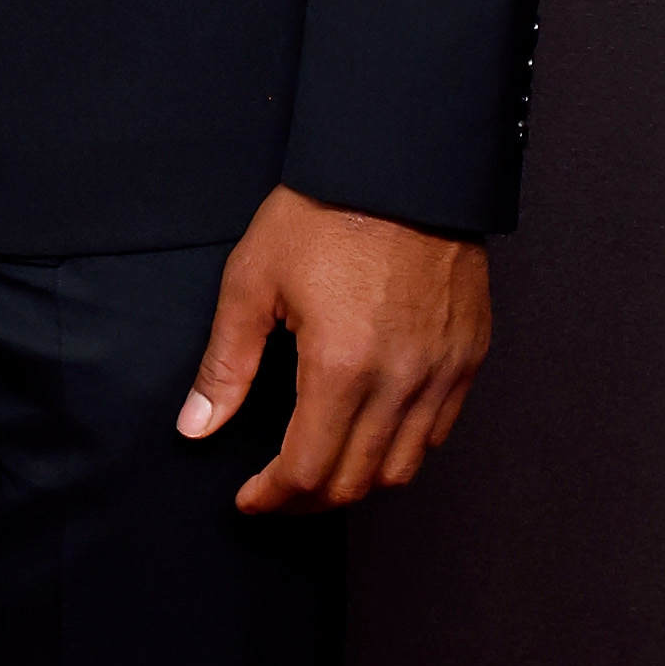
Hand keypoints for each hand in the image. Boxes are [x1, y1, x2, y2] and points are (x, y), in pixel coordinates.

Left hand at [177, 184, 490, 511]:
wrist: (398, 164)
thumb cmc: (321, 213)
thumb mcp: (252, 279)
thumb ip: (226, 364)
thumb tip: (197, 427)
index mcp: (341, 368)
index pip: (307, 472)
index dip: (272, 498)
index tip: (249, 499)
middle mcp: (400, 383)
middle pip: (356, 482)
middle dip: (308, 500)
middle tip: (276, 493)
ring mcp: (442, 374)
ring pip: (403, 468)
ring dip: (357, 481)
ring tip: (320, 467)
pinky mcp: (468, 358)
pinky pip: (438, 432)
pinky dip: (402, 448)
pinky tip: (370, 432)